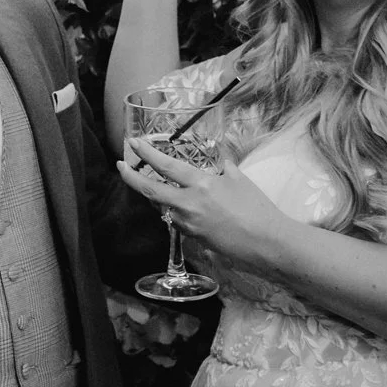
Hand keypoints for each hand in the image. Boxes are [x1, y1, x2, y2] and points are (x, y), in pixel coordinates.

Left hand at [118, 135, 289, 267]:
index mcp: (200, 185)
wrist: (266, 242)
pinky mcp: (194, 238)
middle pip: (150, 190)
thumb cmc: (257, 208)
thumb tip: (220, 163)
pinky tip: (181, 206)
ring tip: (152, 183)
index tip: (134, 144)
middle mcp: (188, 204)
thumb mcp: (239, 180)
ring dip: (156, 195)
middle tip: (120, 166)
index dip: (147, 154)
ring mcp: (188, 224)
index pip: (166, 166)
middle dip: (131, 177)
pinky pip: (176, 221)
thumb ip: (224, 169)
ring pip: (162, 207)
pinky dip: (174, 211)